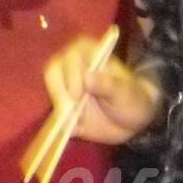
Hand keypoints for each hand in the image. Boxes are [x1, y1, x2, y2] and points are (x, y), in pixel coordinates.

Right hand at [43, 35, 160, 145]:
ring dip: (60, 109)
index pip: (70, 56)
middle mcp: (70, 65)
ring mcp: (64, 86)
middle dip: (60, 94)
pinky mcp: (62, 106)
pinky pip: (54, 113)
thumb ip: (108, 84)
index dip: (70, 75)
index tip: (78, 95)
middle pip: (53, 73)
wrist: (132, 120)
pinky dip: (62, 123)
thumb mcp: (126, 92)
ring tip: (78, 122)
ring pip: (51, 92)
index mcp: (87, 53)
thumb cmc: (132, 98)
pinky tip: (78, 129)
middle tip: (74, 112)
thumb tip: (87, 77)